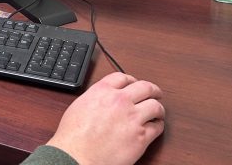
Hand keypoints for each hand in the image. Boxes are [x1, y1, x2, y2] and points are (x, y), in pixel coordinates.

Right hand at [46, 72, 164, 164]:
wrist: (77, 155)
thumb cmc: (73, 135)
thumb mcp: (80, 105)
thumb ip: (95, 97)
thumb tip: (103, 99)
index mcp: (103, 90)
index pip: (124, 77)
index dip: (132, 80)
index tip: (134, 84)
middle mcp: (120, 100)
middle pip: (145, 87)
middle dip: (153, 90)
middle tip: (155, 93)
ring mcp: (132, 117)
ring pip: (155, 106)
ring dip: (158, 108)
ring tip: (157, 112)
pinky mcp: (141, 136)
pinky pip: (157, 127)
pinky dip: (158, 126)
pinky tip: (155, 127)